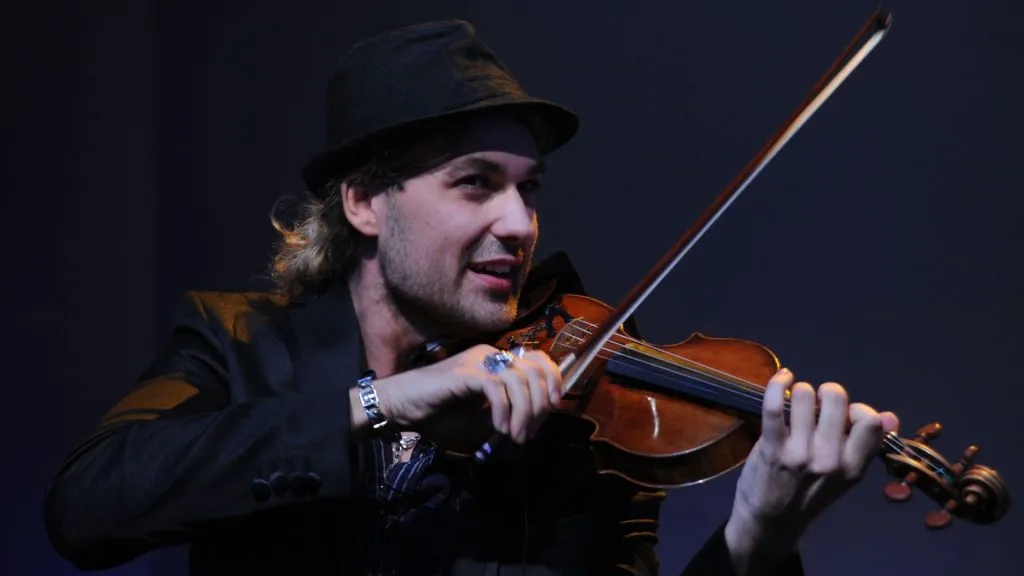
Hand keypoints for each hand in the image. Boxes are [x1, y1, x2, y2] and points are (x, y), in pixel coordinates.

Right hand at [371, 344, 562, 445]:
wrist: (401, 407)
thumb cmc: (438, 413)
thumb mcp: (481, 417)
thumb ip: (508, 414)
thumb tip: (534, 421)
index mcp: (497, 361)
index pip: (540, 360)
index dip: (553, 383)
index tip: (552, 410)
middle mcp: (491, 355)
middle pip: (536, 370)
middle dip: (540, 406)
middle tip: (527, 433)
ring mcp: (478, 361)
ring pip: (520, 380)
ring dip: (524, 413)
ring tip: (514, 436)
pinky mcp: (466, 372)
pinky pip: (498, 389)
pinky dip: (504, 412)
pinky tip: (498, 429)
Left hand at [724, 368, 898, 570]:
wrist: (771, 523)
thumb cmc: (808, 493)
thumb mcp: (845, 475)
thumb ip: (865, 444)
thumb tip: (891, 416)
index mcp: (854, 468)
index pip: (871, 421)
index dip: (857, 409)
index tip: (844, 416)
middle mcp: (830, 461)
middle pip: (837, 399)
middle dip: (827, 393)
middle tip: (817, 405)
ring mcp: (800, 454)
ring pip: (804, 395)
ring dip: (799, 391)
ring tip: (796, 403)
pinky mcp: (771, 448)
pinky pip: (773, 406)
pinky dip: (776, 384)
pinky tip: (781, 377)